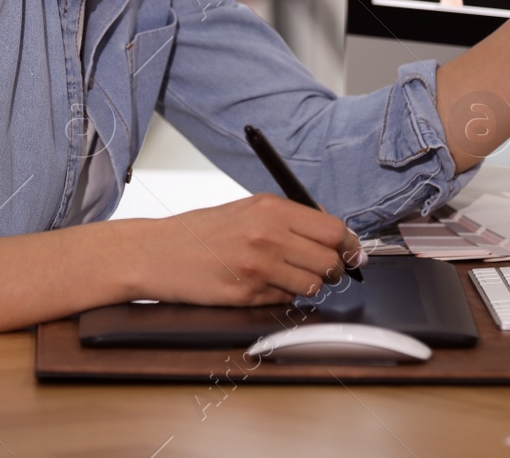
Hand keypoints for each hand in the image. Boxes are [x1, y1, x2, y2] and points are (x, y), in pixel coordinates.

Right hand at [136, 194, 365, 305]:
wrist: (157, 253)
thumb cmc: (200, 232)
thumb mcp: (246, 209)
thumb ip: (287, 218)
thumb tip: (330, 234)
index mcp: (270, 208)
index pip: (332, 229)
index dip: (348, 245)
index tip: (352, 253)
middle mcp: (268, 235)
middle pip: (329, 260)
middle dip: (333, 269)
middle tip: (326, 270)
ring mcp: (258, 267)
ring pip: (312, 286)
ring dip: (308, 286)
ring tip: (288, 278)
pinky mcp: (246, 295)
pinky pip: (285, 302)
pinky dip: (282, 298)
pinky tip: (262, 286)